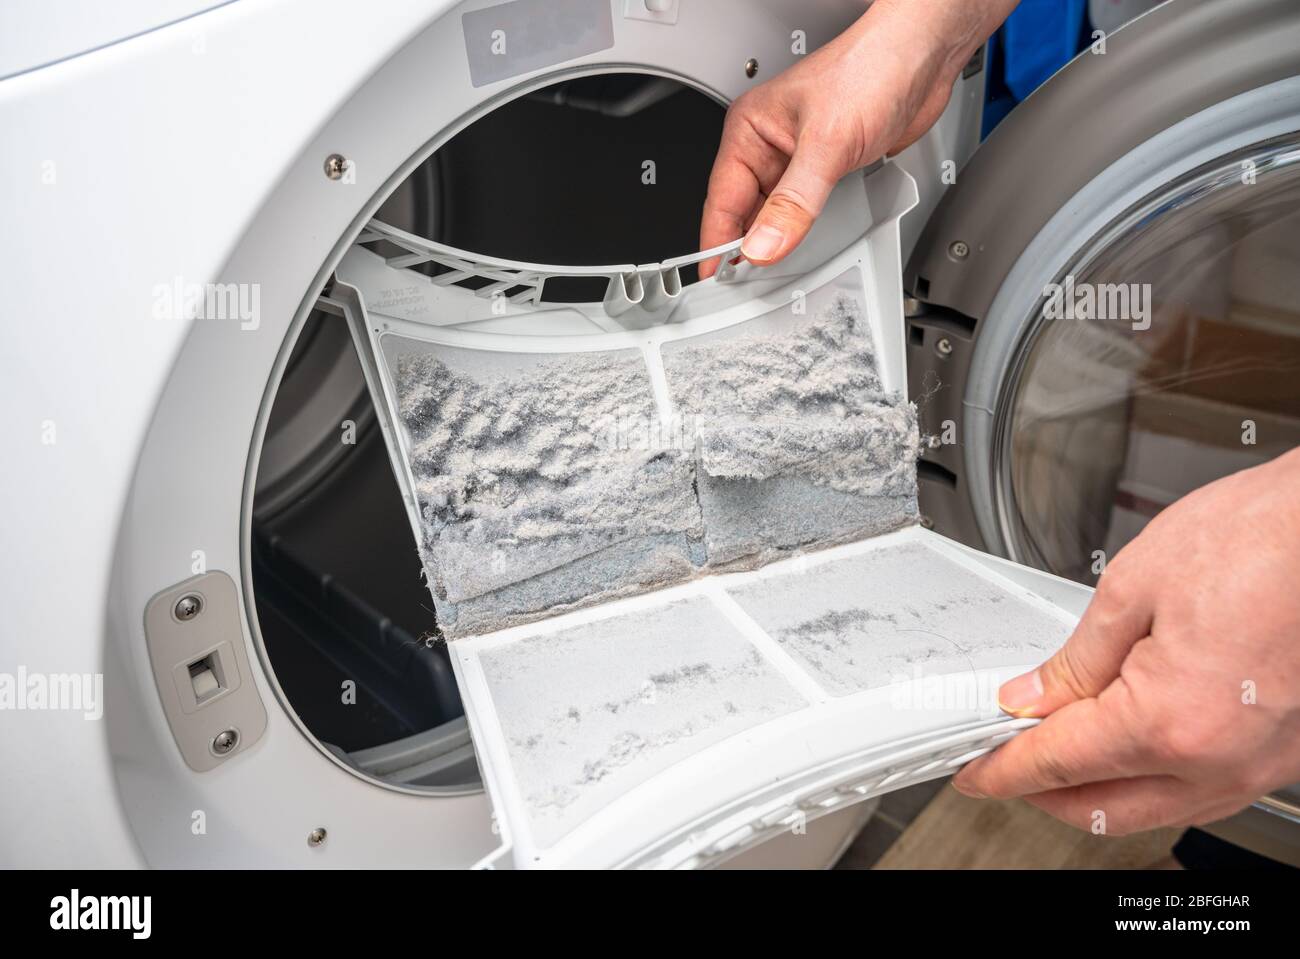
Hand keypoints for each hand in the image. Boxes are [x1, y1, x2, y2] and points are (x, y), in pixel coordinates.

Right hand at [699, 0, 1015, 277]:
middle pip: (745, 213)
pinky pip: (804, 211)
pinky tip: (807, 248)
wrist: (922, 56)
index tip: (715, 279)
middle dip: (748, 248)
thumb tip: (764, 245)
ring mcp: (797, 159)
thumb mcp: (827, 144)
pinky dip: (804, 233)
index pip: (721, 199)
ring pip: (775, 215)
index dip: (717, 243)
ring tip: (777, 271)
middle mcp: (769, 144)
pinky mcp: (825, 169)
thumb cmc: (871, 69)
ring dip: (777, 241)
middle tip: (749, 287)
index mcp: (750, 129)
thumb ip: (794, 202)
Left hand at [953, 447, 1299, 834]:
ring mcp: (1257, 764)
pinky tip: (1122, 747)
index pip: (1059, 764)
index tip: (974, 770)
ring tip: (1054, 750)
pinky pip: (1198, 792)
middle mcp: (1220, 761)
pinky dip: (1148, 781)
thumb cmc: (1257, 539)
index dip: (1003, 769)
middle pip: (1102, 809)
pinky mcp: (1278, 752)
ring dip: (1095, 791)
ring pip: (1152, 810)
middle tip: (1003, 760)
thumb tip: (1032, 699)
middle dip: (1042, 792)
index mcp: (1171, 723)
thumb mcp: (1132, 590)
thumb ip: (1074, 661)